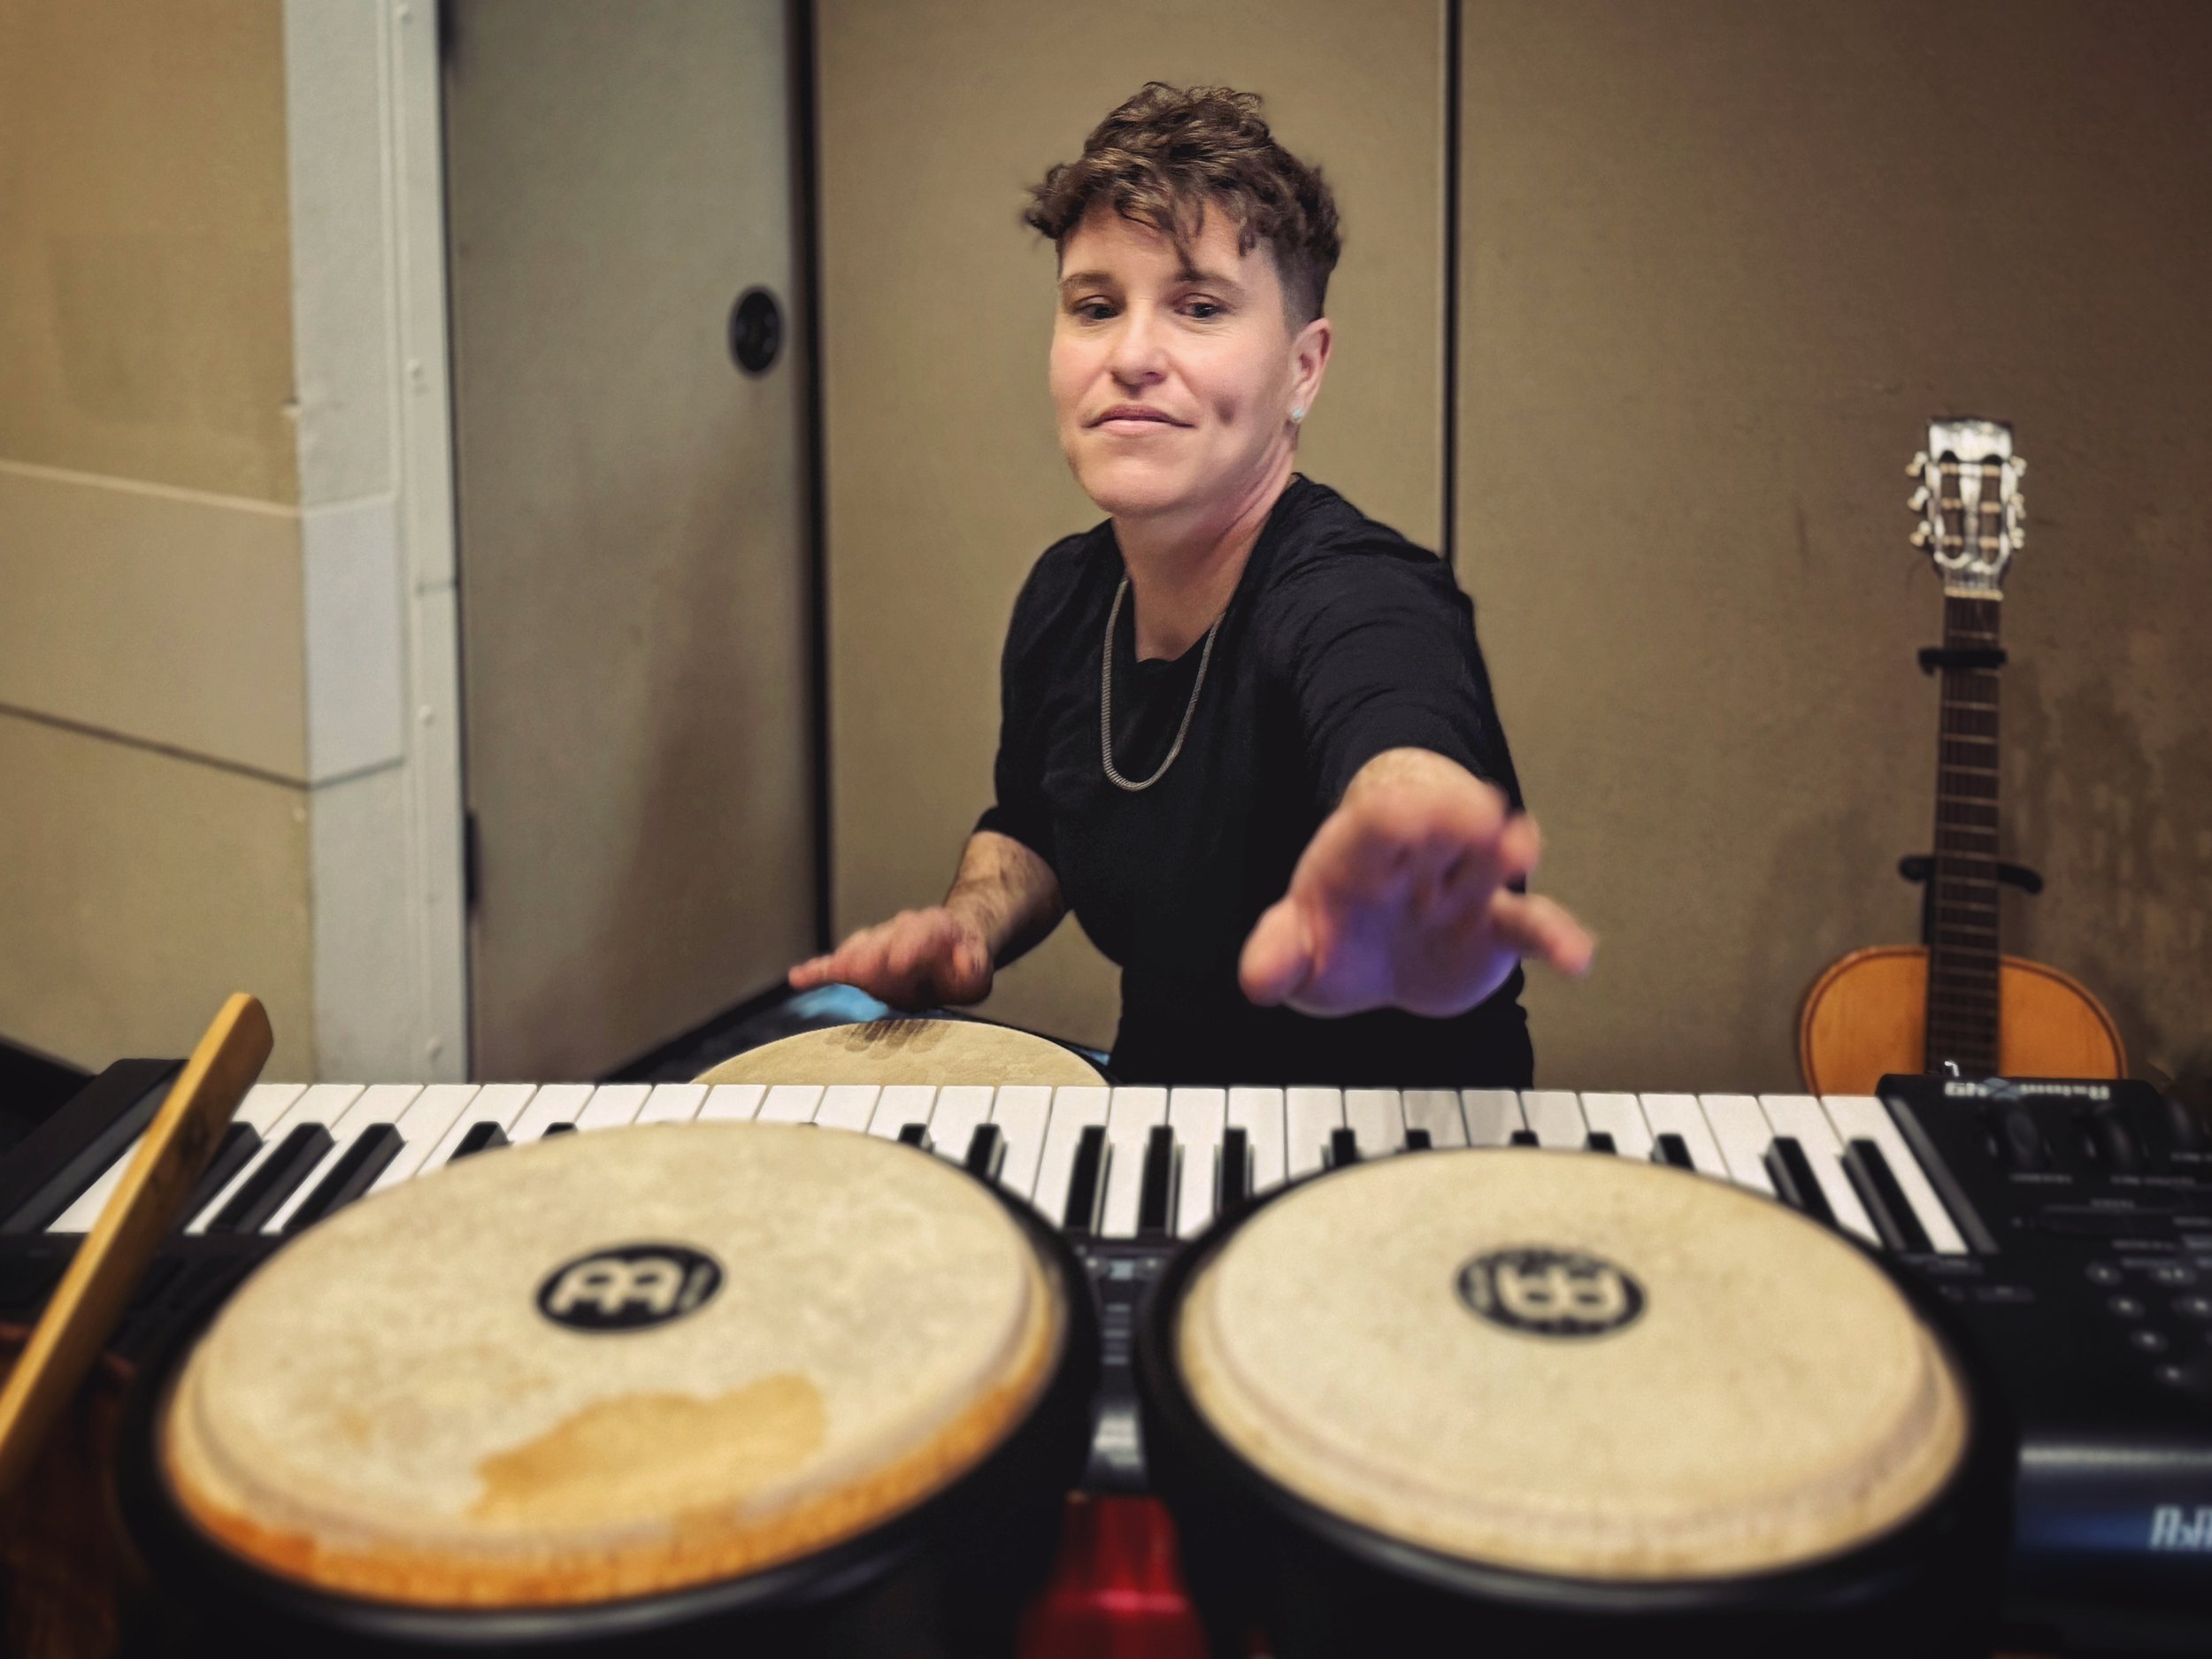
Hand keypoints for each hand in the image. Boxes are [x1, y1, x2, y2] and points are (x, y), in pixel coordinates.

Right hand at [788, 907, 995, 1009]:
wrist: (948, 945)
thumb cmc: (958, 964)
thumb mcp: (976, 969)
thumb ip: (972, 968)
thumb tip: (963, 963)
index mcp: (935, 930)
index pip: (923, 933)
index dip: (910, 946)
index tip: (898, 961)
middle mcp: (902, 930)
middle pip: (885, 939)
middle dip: (872, 954)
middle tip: (859, 967)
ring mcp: (879, 943)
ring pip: (862, 946)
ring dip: (849, 959)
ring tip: (835, 971)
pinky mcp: (860, 961)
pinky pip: (836, 965)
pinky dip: (818, 970)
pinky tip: (800, 978)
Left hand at [1238, 750, 1592, 1018]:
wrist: (1373, 956)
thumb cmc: (1331, 941)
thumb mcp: (1294, 952)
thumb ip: (1278, 958)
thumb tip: (1260, 978)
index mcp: (1357, 858)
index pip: (1373, 826)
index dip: (1390, 818)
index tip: (1406, 817)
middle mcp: (1416, 864)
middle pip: (1441, 830)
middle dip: (1458, 820)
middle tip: (1480, 816)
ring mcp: (1460, 893)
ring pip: (1488, 866)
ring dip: (1505, 854)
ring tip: (1521, 848)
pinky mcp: (1494, 930)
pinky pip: (1529, 929)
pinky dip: (1556, 939)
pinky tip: (1578, 958)